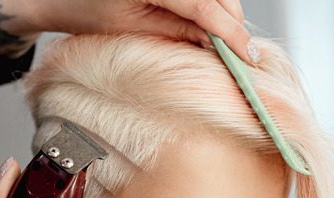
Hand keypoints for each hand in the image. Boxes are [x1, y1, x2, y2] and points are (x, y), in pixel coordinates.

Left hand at [0, 0, 256, 63]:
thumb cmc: (85, 12)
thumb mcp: (132, 28)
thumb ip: (176, 31)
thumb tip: (215, 43)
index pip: (203, 7)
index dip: (230, 33)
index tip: (249, 56)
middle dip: (230, 20)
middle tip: (239, 53)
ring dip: (220, 9)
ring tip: (220, 37)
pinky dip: (206, 1)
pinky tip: (205, 18)